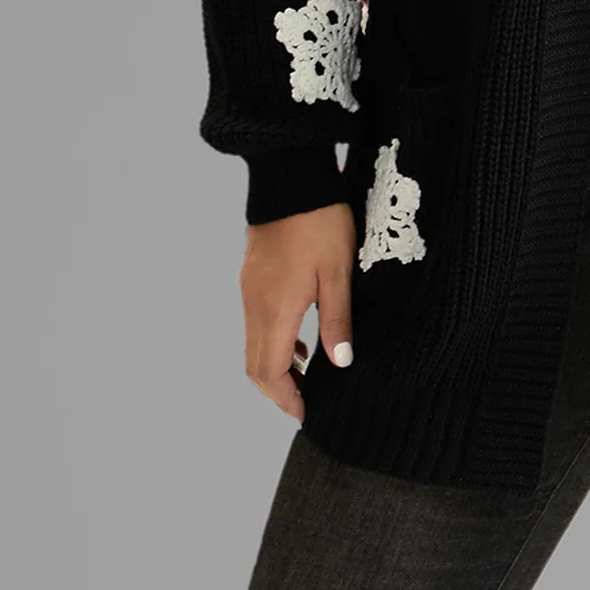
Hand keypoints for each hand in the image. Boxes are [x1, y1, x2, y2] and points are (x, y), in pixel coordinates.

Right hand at [238, 201, 356, 421]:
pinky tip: (299, 339)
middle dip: (279, 389)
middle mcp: (254, 304)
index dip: (286, 398)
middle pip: (255, 366)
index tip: (306, 413)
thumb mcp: (337, 272)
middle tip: (308, 401)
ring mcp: (249, 290)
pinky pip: (256, 323)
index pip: (269, 372)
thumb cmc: (320, 222)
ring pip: (254, 345)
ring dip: (275, 366)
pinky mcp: (252, 276)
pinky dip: (273, 341)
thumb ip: (337, 320)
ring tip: (308, 375)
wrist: (291, 177)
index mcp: (275, 308)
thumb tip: (340, 363)